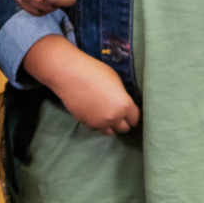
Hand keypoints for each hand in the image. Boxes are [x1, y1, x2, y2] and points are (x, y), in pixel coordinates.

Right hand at [24, 35, 139, 134]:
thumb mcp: (115, 80)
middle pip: (124, 128)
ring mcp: (99, 122)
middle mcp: (113, 117)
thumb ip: (121, 95)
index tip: (129, 112)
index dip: (132, 115)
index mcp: (124, 105)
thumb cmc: (93, 70)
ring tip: (105, 115)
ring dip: (110, 125)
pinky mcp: (85, 123)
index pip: (135, 119)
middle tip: (117, 112)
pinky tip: (92, 112)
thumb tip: (120, 102)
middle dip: (122, 121)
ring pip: (110, 132)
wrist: (68, 73)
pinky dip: (96, 123)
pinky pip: (95, 128)